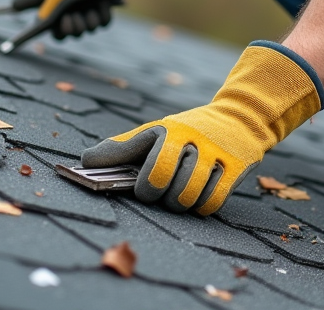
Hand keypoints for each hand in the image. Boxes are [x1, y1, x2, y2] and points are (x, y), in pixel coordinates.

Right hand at [33, 0, 149, 38]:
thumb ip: (46, 9)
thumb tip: (39, 23)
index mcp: (60, 6)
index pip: (57, 32)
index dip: (58, 32)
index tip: (59, 24)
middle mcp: (75, 9)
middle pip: (74, 34)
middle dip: (74, 26)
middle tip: (72, 15)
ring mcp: (90, 9)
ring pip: (90, 29)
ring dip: (89, 19)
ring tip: (89, 6)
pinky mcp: (105, 8)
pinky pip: (104, 23)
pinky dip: (103, 14)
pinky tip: (102, 2)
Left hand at [80, 42, 323, 213]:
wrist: (239, 117)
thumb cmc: (186, 132)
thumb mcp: (154, 132)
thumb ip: (121, 148)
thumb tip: (84, 161)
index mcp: (169, 132)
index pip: (154, 171)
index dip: (146, 189)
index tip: (145, 189)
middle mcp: (194, 141)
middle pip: (172, 190)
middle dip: (163, 199)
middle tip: (163, 194)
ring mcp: (217, 154)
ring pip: (192, 199)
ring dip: (182, 204)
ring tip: (180, 195)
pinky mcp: (237, 168)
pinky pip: (213, 203)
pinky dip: (202, 207)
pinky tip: (199, 198)